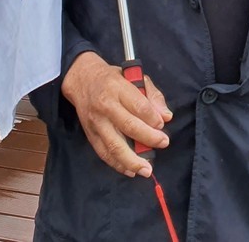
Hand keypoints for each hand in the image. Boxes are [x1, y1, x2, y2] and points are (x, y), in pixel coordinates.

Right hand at [61, 51, 172, 176]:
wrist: (82, 80)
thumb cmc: (114, 78)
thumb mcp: (135, 77)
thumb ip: (152, 95)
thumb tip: (166, 117)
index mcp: (118, 88)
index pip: (138, 105)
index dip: (152, 118)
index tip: (162, 125)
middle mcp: (106, 106)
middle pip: (128, 126)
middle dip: (148, 138)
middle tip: (164, 143)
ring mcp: (97, 122)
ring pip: (114, 145)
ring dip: (132, 160)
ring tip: (147, 169)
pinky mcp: (90, 135)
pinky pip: (104, 153)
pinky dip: (117, 165)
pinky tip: (131, 171)